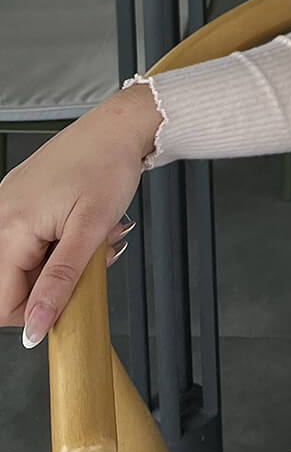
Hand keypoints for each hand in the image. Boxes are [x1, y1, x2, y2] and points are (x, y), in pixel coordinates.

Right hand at [0, 83, 161, 346]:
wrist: (118, 125)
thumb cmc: (108, 163)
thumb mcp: (90, 230)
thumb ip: (60, 281)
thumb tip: (35, 327)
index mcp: (11, 227)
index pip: (4, 303)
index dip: (39, 310)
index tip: (71, 299)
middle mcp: (1, 215)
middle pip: (12, 283)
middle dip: (54, 282)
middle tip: (90, 262)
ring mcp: (8, 205)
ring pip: (24, 262)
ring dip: (60, 261)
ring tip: (93, 241)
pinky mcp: (19, 198)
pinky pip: (29, 239)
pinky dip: (57, 242)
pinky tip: (82, 227)